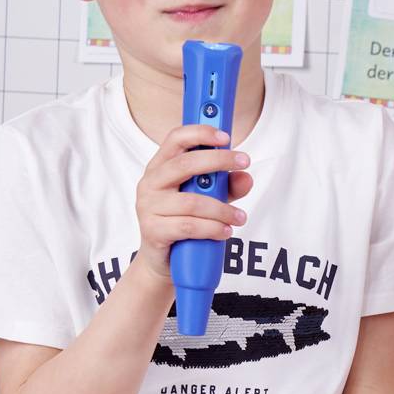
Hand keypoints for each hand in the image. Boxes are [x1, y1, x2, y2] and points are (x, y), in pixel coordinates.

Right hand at [133, 124, 252, 280]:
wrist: (162, 260)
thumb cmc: (184, 221)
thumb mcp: (210, 200)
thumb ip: (227, 187)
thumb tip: (245, 177)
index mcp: (160, 167)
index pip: (175, 139)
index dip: (199, 132)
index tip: (225, 136)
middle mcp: (150, 183)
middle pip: (184, 164)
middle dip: (219, 161)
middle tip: (245, 162)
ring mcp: (148, 207)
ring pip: (192, 202)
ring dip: (222, 209)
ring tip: (239, 217)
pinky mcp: (152, 230)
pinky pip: (188, 226)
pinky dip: (212, 228)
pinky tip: (225, 231)